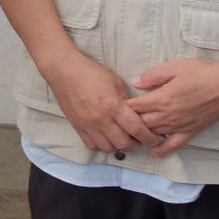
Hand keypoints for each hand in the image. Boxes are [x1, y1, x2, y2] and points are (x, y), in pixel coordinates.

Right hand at [42, 50, 159, 154]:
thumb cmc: (91, 72)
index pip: (137, 130)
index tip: (154, 138)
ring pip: (109, 148)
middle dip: (135, 144)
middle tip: (138, 138)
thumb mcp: (115, 82)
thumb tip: (135, 114)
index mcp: (114, 106)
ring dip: (118, 146)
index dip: (149, 137)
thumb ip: (126, 100)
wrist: (64, 70)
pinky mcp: (77, 127)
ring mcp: (88, 125)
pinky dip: (102, 145)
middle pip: (124, 143)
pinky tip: (105, 137)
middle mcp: (102, 119)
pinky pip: (92, 145)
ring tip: (121, 138)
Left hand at [127, 58, 218, 155]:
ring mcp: (180, 126)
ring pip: (154, 133)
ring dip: (141, 134)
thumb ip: (152, 76)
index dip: (123, 107)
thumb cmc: (201, 73)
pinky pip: (174, 144)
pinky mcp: (191, 131)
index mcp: (162, 99)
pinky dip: (162, 149)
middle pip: (142, 123)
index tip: (115, 106)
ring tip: (130, 134)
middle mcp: (169, 115)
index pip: (135, 107)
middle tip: (119, 121)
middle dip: (129, 122)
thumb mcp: (173, 67)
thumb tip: (135, 82)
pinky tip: (153, 152)